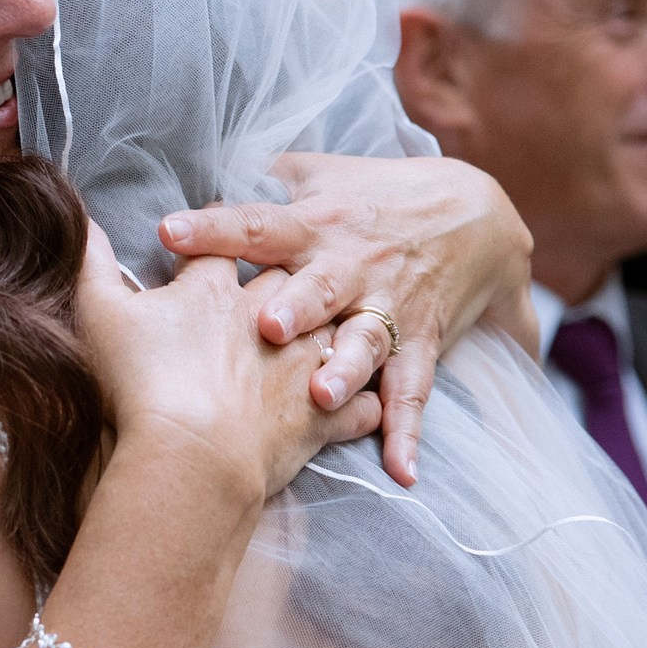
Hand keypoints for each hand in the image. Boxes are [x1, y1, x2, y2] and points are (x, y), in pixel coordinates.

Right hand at [76, 223, 383, 499]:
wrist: (191, 457)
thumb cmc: (140, 385)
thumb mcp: (100, 315)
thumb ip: (91, 262)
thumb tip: (81, 220)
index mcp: (216, 289)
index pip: (223, 245)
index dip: (216, 240)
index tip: (208, 246)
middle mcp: (270, 316)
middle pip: (289, 279)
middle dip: (287, 280)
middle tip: (278, 291)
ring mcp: (302, 364)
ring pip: (335, 331)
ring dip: (334, 335)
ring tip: (327, 343)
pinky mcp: (322, 415)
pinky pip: (361, 402)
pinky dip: (363, 402)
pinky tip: (361, 403)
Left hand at [158, 154, 532, 486]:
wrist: (477, 213)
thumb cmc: (376, 195)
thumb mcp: (321, 176)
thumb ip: (261, 182)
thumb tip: (196, 180)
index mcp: (315, 225)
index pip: (256, 225)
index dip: (214, 228)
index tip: (169, 232)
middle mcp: (351, 267)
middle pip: (321, 287)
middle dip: (297, 306)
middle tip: (269, 327)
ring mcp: (388, 308)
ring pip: (366, 341)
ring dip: (347, 370)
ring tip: (323, 397)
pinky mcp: (420, 343)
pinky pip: (413, 391)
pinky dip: (408, 432)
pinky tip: (401, 471)